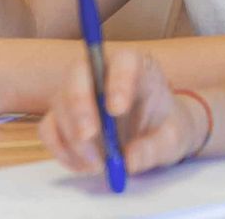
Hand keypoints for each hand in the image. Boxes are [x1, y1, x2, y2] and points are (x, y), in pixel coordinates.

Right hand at [40, 46, 207, 175]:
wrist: (157, 135)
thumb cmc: (167, 127)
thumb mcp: (175, 139)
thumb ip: (155, 148)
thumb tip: (128, 160)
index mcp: (137, 67)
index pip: (123, 60)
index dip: (117, 80)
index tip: (117, 109)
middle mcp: (103, 73)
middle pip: (79, 73)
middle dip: (79, 104)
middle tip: (88, 135)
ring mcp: (79, 92)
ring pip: (61, 102)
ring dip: (73, 136)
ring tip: (98, 164)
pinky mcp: (64, 116)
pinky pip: (49, 128)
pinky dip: (61, 149)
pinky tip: (84, 165)